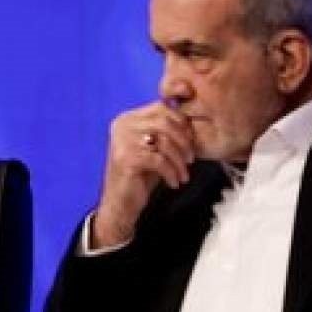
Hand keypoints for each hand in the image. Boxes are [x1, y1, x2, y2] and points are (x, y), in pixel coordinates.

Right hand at [91, 101, 193, 247]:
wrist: (120, 203)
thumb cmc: (140, 175)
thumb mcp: (152, 148)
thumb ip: (164, 130)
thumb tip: (191, 119)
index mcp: (127, 119)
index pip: (161, 107)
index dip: (182, 122)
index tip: (191, 141)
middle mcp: (122, 126)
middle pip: (165, 121)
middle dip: (184, 141)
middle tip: (190, 159)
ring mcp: (122, 141)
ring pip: (164, 141)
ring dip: (180, 160)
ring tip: (184, 174)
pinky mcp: (126, 159)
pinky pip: (160, 160)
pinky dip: (172, 172)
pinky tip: (174, 183)